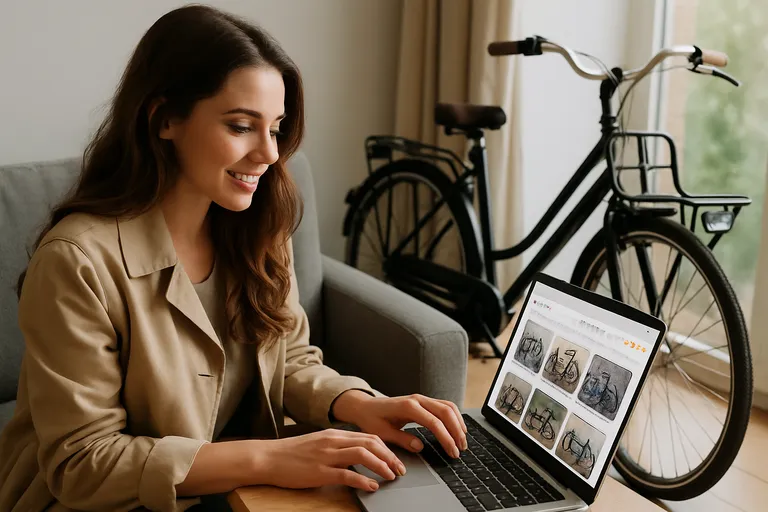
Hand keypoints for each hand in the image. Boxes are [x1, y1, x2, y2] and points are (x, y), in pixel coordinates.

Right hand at [255, 429, 405, 491]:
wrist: (268, 457)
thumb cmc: (292, 453)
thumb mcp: (319, 443)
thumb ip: (338, 446)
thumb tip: (358, 455)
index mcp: (334, 434)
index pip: (368, 436)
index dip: (386, 448)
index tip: (396, 459)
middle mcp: (333, 441)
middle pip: (370, 443)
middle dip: (389, 457)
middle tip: (400, 469)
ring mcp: (327, 456)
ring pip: (363, 455)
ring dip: (381, 466)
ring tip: (391, 476)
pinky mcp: (320, 472)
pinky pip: (347, 475)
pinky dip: (363, 480)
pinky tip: (372, 486)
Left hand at [331, 391, 467, 458]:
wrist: (365, 406)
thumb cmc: (371, 420)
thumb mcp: (382, 433)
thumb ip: (401, 439)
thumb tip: (419, 447)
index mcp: (407, 407)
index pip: (434, 422)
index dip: (446, 438)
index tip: (453, 452)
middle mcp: (417, 399)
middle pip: (446, 412)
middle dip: (457, 431)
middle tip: (461, 449)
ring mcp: (421, 398)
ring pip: (448, 406)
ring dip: (458, 423)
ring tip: (462, 441)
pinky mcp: (423, 401)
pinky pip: (443, 405)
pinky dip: (453, 416)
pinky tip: (457, 428)